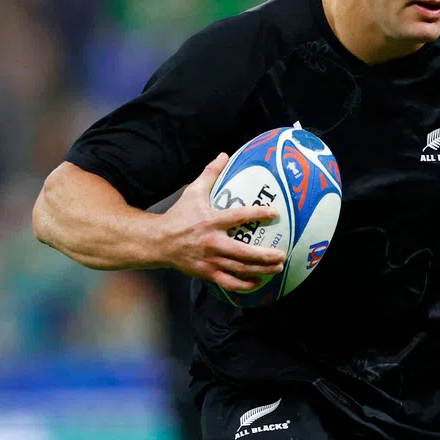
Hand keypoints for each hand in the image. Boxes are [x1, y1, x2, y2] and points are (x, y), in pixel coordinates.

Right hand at [155, 153, 285, 291]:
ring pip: (238, 269)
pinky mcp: (206, 273)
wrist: (158, 242)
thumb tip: (224, 155)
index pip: (238, 216)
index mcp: (210, 221)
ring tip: (278, 268)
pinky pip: (227, 282)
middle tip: (282, 254)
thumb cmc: (178, 216)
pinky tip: (257, 282)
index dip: (257, 214)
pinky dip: (243, 285)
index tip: (274, 213)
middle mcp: (212, 242)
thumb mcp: (193, 192)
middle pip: (242, 252)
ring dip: (260, 270)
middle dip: (264, 255)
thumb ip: (210, 174)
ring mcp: (209, 260)